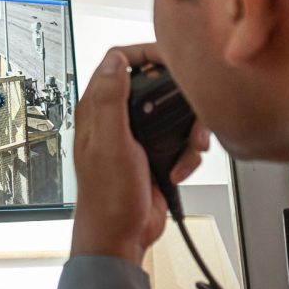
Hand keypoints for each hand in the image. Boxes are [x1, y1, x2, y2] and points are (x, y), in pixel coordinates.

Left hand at [69, 44, 210, 265]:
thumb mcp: (110, 144)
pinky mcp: (154, 152)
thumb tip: (114, 60)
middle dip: (180, 100)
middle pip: (156, 84)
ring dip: (188, 132)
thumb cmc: (107, 197)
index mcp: (97, 108)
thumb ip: (110, 100)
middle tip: (191, 116)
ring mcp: (137, 135)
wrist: (121, 235)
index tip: (174, 59)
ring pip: (174, 113)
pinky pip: (181, 140)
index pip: (119, 61)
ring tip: (189, 150)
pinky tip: (177, 170)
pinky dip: (187, 155)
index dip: (146, 53)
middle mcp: (116, 117)